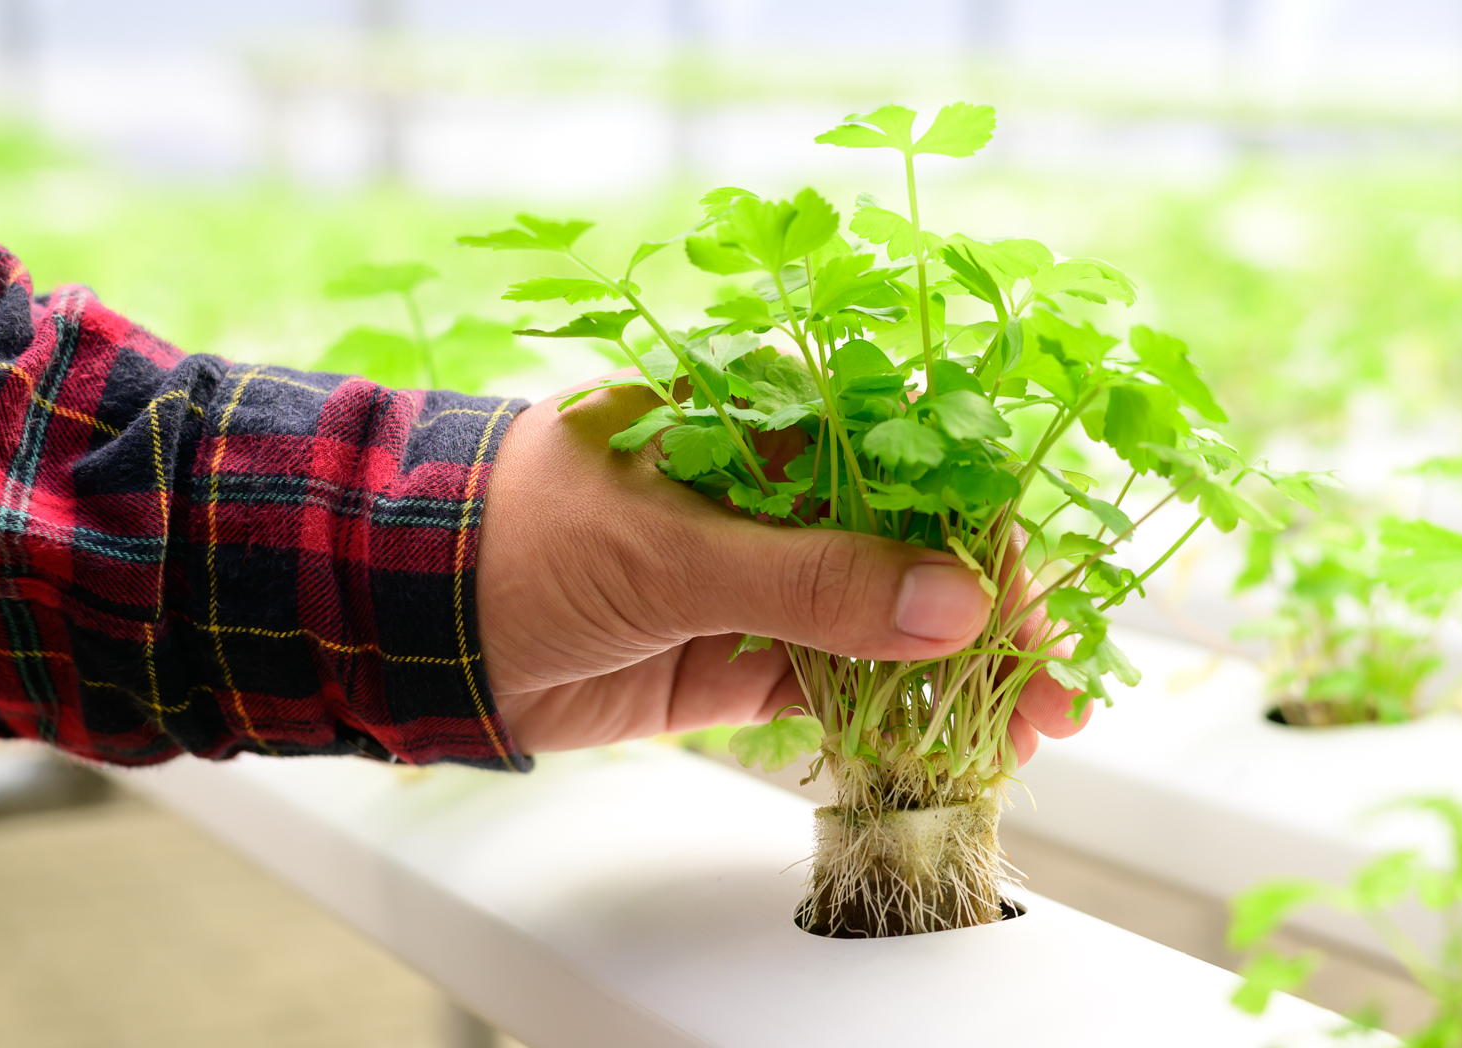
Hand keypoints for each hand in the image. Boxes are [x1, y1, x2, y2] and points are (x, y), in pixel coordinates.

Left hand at [473, 377, 1087, 760]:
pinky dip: (894, 714)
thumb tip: (951, 605)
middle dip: (992, 614)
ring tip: (1028, 730)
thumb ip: (812, 581)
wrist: (407, 619)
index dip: (983, 526)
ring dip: (959, 676)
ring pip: (888, 624)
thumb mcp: (671, 550)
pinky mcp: (737, 656)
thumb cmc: (522, 534)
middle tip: (1054, 684)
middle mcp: (776, 496)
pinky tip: (948, 741)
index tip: (1032, 595)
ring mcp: (761, 580)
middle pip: (916, 549)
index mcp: (763, 423)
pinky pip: (837, 682)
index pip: (910, 460)